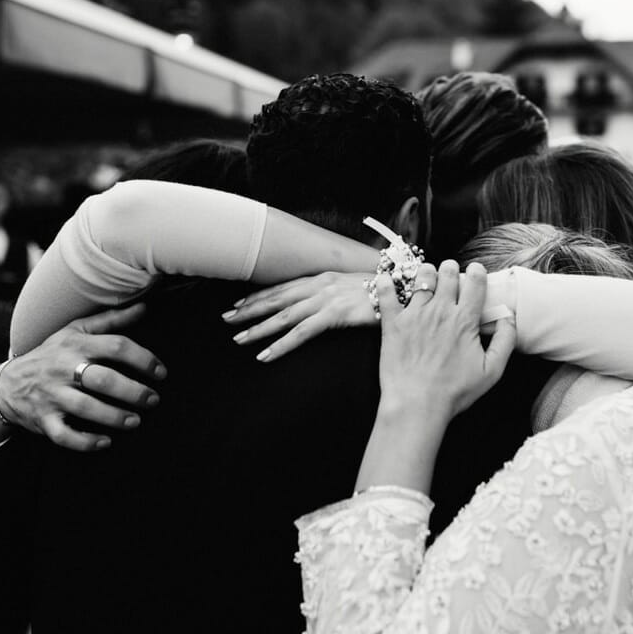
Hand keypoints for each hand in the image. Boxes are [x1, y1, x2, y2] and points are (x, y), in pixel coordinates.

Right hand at [0, 303, 166, 450]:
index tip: (160, 372)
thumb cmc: (51, 354)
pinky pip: (65, 435)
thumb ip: (111, 321)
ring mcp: (51, 395)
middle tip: (153, 400)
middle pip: (103, 379)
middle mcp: (62, 368)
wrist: (7, 384)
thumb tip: (144, 307)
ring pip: (85, 407)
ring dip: (114, 416)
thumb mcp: (75, 331)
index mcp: (75, 344)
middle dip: (133, 391)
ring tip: (135, 421)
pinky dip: (86, 442)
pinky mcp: (43, 420)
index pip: (115, 346)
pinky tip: (106, 442)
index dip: (143, 359)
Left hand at [222, 272, 375, 361]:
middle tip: (227, 320)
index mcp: (322, 278)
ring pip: (284, 316)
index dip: (259, 296)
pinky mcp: (335, 314)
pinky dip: (281, 344)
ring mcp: (326, 299)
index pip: (283, 287)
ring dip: (259, 329)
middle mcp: (320, 285)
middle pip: (277, 299)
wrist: (406, 288)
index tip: (239, 305)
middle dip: (249, 310)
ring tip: (239, 339)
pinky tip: (266, 354)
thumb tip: (323, 305)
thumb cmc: (384, 292)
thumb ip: (335, 295)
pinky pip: (302, 333)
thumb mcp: (354, 289)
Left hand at [376, 261, 514, 420]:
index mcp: (464, 320)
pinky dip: (386, 283)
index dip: (477, 272)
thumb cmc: (455, 391)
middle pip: (447, 274)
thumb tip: (510, 317)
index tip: (475, 271)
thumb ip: (505, 341)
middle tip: (450, 273)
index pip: (474, 282)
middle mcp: (440, 311)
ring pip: (421, 278)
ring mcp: (415, 315)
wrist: (418, 404)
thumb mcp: (492, 371)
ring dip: (426, 273)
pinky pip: (387, 294)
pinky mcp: (393, 323)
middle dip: (451, 268)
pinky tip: (387, 278)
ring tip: (426, 277)